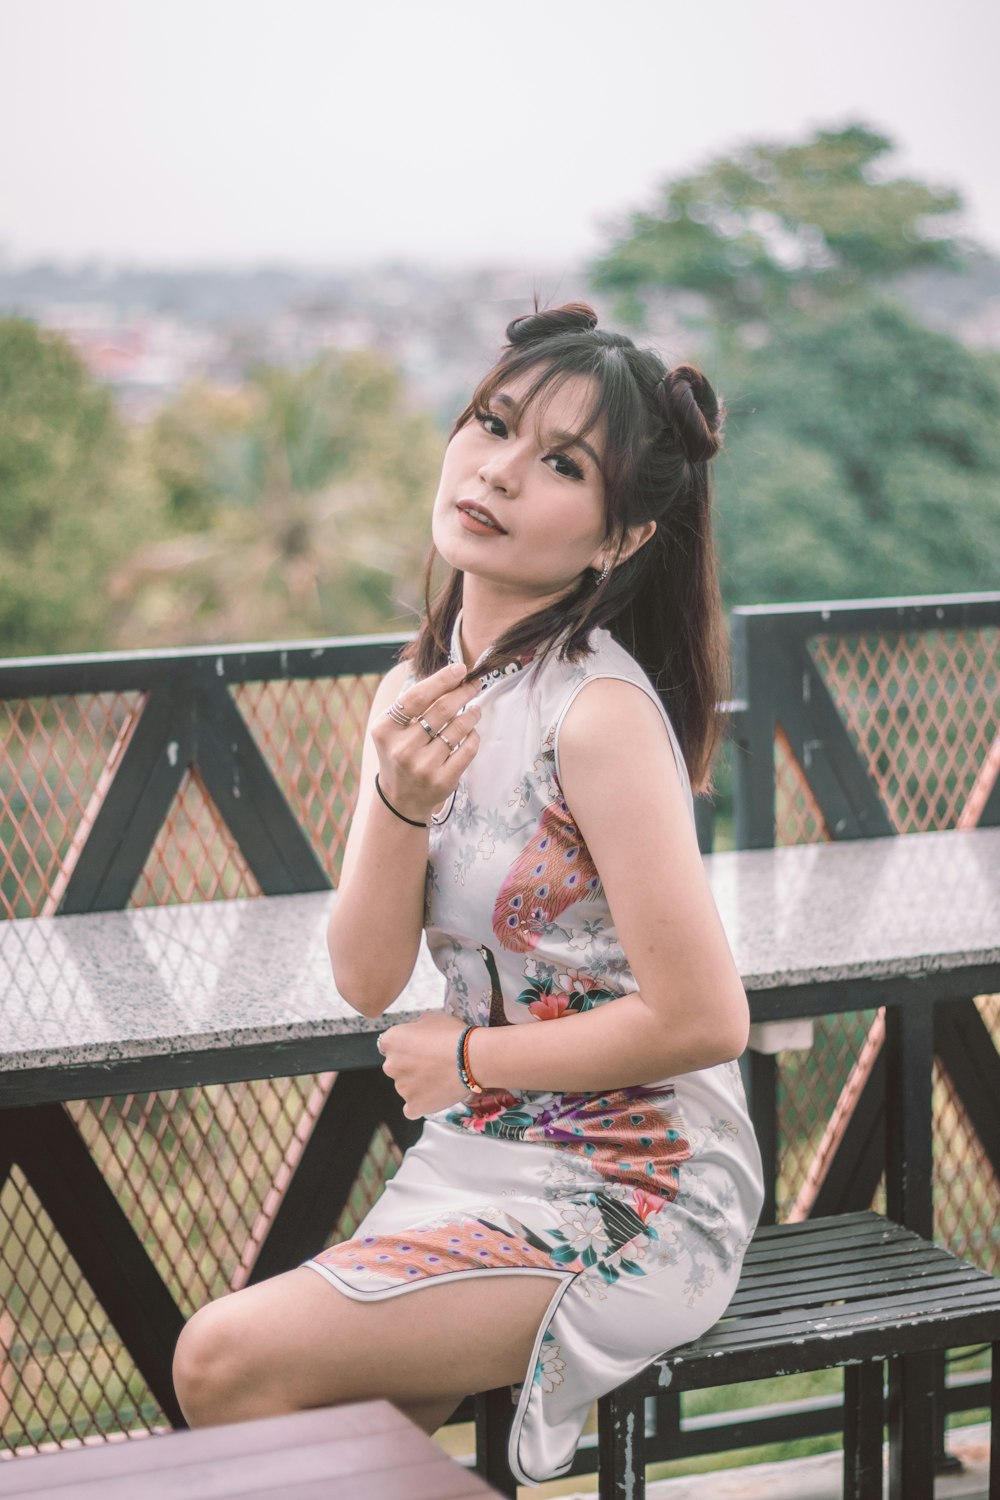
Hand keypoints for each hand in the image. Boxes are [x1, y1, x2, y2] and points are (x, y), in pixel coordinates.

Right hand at [371, 662, 482, 823]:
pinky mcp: (442, 780)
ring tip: (475, 708)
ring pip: (458, 728)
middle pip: (441, 710)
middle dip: (463, 692)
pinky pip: (468, 749)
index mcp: (385, 729)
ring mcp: (422, 766)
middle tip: (474, 684)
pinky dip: (473, 736)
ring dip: (472, 713)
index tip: (461, 668)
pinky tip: (471, 731)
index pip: (416, 696)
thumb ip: (415, 703)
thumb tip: (452, 675)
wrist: (400, 798)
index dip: (441, 679)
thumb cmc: (401, 751)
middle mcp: (401, 748)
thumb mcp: (394, 728)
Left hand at [377, 1012, 469, 1118]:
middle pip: (396, 1067)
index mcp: (391, 1040)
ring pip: (406, 1087)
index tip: (419, 1048)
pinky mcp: (413, 1106)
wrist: (472, 1059)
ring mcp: (401, 1088)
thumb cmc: (454, 1036)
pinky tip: (435, 1095)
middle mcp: (390, 1065)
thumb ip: (416, 1026)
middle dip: (410, 1066)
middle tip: (432, 1063)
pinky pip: (412, 1108)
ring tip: (440, 1077)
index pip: (389, 1045)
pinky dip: (422, 1104)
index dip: (406, 1046)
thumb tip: (416, 1032)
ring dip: (418, 1084)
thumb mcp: (431, 1017)